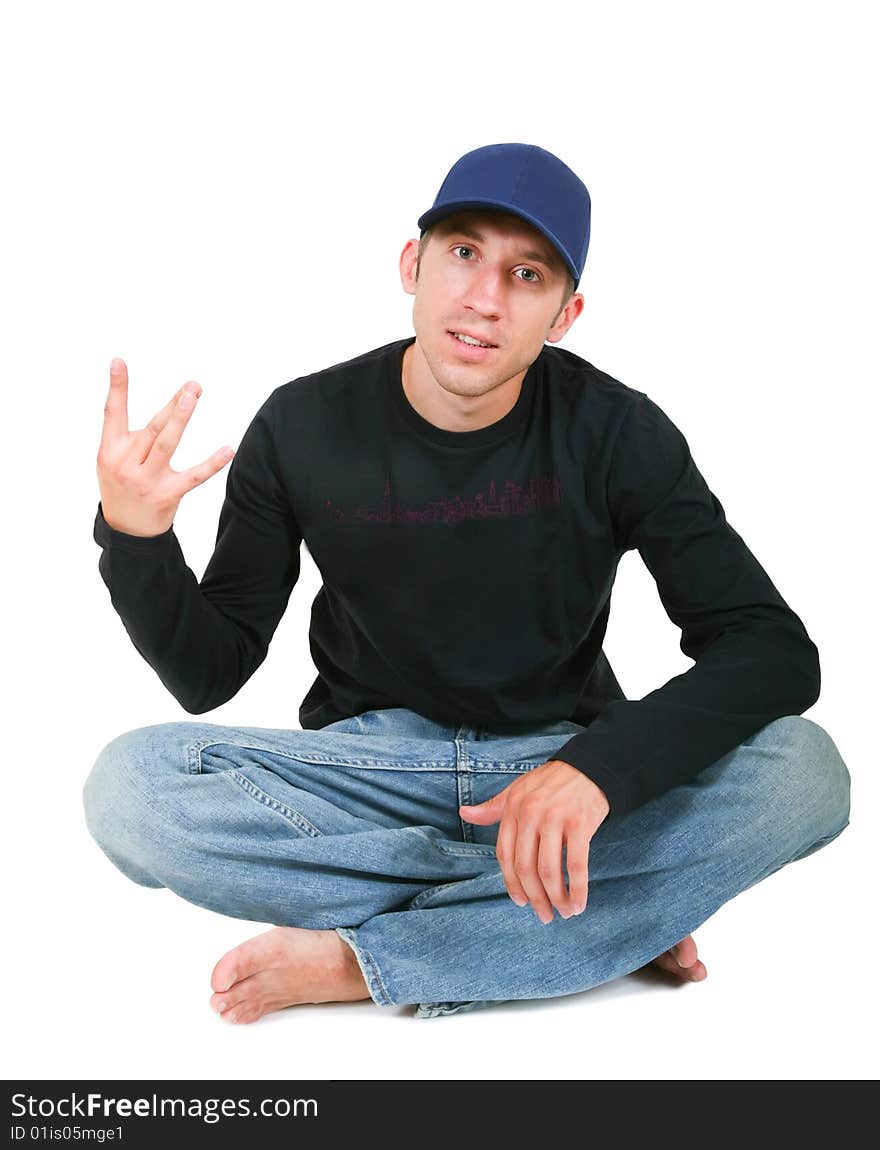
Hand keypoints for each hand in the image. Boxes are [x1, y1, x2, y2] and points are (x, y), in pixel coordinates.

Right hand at [97, 358, 234, 536]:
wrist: (126, 531)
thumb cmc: (123, 484)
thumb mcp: (113, 459)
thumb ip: (131, 435)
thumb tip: (169, 406)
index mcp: (110, 450)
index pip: (112, 413)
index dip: (116, 387)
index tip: (119, 361)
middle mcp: (126, 463)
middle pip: (152, 427)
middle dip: (172, 404)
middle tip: (191, 386)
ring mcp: (147, 480)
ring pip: (167, 444)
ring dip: (181, 418)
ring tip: (192, 396)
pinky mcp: (167, 495)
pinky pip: (194, 477)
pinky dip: (212, 464)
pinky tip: (228, 450)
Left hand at [459, 760, 609, 923]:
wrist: (589, 766)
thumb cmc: (551, 782)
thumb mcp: (518, 790)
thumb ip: (493, 807)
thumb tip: (464, 813)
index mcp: (513, 809)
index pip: (505, 855)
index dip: (511, 883)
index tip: (520, 902)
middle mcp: (531, 815)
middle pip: (526, 867)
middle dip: (535, 898)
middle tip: (544, 916)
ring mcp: (555, 819)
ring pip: (549, 870)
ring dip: (556, 899)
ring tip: (564, 912)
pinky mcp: (580, 824)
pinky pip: (576, 865)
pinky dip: (577, 890)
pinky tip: (578, 904)